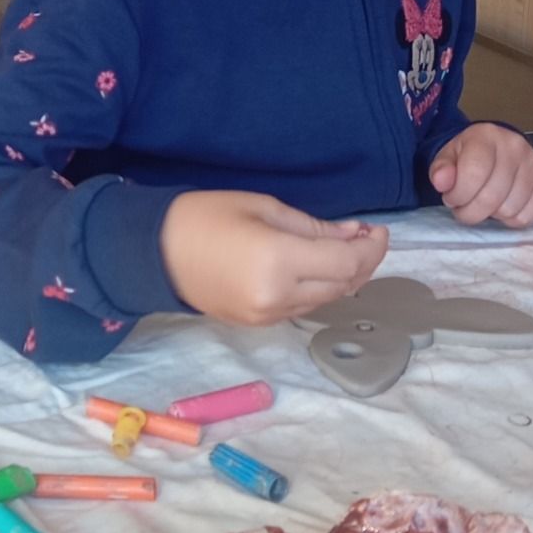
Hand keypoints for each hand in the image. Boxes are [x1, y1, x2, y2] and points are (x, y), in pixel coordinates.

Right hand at [160, 191, 387, 326]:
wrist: (154, 252)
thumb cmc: (205, 216)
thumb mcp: (264, 207)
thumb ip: (313, 227)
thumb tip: (354, 236)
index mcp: (279, 261)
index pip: (347, 263)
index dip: (372, 248)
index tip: (378, 230)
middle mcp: (278, 297)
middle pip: (343, 286)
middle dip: (363, 262)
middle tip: (366, 238)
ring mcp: (268, 316)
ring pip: (326, 300)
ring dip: (343, 277)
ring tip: (343, 249)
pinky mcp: (258, 324)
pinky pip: (302, 306)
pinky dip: (319, 288)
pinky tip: (316, 267)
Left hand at [428, 124, 532, 227]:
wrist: (491, 150)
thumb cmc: (466, 157)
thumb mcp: (446, 158)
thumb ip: (440, 170)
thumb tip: (442, 181)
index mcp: (485, 135)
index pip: (474, 173)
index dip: (458, 195)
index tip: (451, 198)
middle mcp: (514, 145)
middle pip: (492, 197)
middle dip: (471, 211)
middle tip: (464, 205)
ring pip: (510, 210)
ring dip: (492, 215)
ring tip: (484, 202)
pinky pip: (530, 215)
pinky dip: (513, 219)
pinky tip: (502, 206)